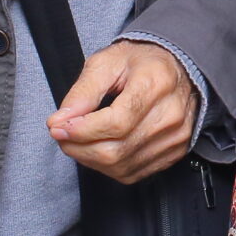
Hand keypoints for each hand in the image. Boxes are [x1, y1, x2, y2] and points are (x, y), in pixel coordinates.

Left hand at [50, 38, 198, 184]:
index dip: (81, 131)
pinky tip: (100, 148)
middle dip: (79, 148)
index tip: (58, 127)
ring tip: (79, 140)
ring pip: (121, 165)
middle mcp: (171, 114)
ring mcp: (175, 136)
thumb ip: (82, 92)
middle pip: (116, 150)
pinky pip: (133, 173)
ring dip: (90, 159)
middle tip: (62, 134)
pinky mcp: (174, 152)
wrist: (177, 69)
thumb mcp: (106, 63)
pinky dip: (108, 166)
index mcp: (156, 83)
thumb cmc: (142, 62)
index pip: (116, 123)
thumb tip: (59, 120)